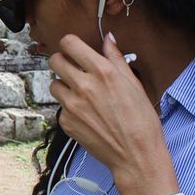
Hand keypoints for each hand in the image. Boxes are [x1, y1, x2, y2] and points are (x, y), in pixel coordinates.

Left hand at [47, 33, 178, 194]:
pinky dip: (69, 109)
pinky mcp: (66, 122)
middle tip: (73, 69)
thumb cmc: (141, 120)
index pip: (69, 44)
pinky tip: (86, 115)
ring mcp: (72, 105)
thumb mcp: (134, 84)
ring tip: (81, 94)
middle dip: (62, 62)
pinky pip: (60, 107)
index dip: (70, 44)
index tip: (74, 49)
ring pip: (53, 84)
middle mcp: (84, 86)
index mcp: (102, 72)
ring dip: (64, 86)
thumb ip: (117, 59)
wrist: (136, 155)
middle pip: (55, 61)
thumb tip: (109, 38)